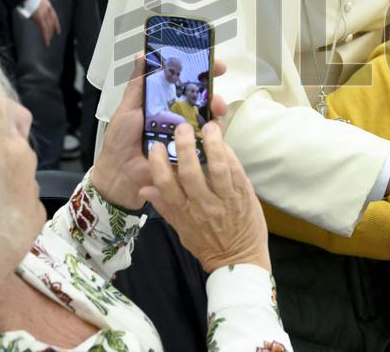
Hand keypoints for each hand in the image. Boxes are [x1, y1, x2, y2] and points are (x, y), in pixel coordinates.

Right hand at [30, 0, 60, 46]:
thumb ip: (35, 4)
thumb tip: (31, 7)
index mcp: (47, 4)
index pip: (54, 15)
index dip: (56, 23)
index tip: (57, 29)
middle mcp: (47, 9)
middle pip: (52, 22)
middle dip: (52, 29)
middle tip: (53, 35)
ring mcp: (44, 13)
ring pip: (48, 26)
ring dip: (48, 34)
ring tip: (48, 40)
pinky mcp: (39, 18)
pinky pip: (44, 29)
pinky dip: (45, 36)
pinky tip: (46, 42)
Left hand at [90, 54, 228, 209]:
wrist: (118, 174)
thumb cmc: (121, 140)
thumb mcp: (128, 108)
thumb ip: (138, 84)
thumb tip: (142, 54)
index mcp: (165, 104)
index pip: (188, 85)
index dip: (203, 73)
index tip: (215, 65)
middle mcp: (179, 118)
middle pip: (205, 102)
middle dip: (215, 93)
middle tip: (217, 93)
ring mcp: (187, 137)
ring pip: (210, 121)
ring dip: (217, 113)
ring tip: (216, 110)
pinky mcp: (191, 156)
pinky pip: (208, 145)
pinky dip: (214, 138)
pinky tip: (212, 132)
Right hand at [140, 123, 269, 272]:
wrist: (239, 262)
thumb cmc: (208, 245)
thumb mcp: (181, 230)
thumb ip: (165, 207)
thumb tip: (145, 188)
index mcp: (184, 213)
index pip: (166, 185)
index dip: (159, 164)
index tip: (157, 146)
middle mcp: (203, 205)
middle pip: (190, 172)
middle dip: (184, 147)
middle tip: (181, 127)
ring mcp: (225, 200)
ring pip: (217, 168)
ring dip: (212, 144)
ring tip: (208, 126)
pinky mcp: (244, 196)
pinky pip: (236, 171)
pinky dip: (230, 155)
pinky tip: (224, 143)